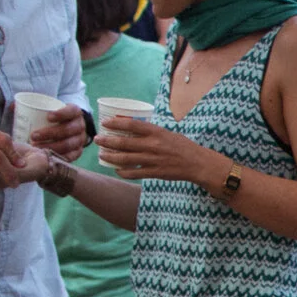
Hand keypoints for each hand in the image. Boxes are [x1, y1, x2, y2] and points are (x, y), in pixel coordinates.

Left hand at [21, 100, 90, 160]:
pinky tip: (46, 157)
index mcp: (75, 112)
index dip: (62, 114)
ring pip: (69, 144)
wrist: (68, 128)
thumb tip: (12, 106)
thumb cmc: (53, 118)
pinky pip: (71, 156)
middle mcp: (80, 126)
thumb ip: (32, 106)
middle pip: (69, 129)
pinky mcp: (78, 152)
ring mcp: (80, 140)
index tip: (48, 117)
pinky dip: (59, 157)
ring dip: (52, 146)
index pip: (71, 111)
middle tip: (33, 136)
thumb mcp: (47, 109)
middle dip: (51, 133)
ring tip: (36, 148)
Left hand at [95, 113, 227, 189]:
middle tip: (97, 139)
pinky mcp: (155, 173)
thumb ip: (151, 133)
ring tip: (102, 154)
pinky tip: (116, 169)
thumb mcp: (168, 134)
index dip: (116, 123)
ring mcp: (153, 160)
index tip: (105, 123)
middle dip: (107, 141)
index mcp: (157, 132)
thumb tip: (132, 130)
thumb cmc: (184, 147)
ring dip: (111, 157)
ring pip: (125, 159)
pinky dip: (123, 172)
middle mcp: (153, 145)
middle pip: (124, 142)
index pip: (132, 125)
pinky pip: (134, 173)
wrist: (199, 164)